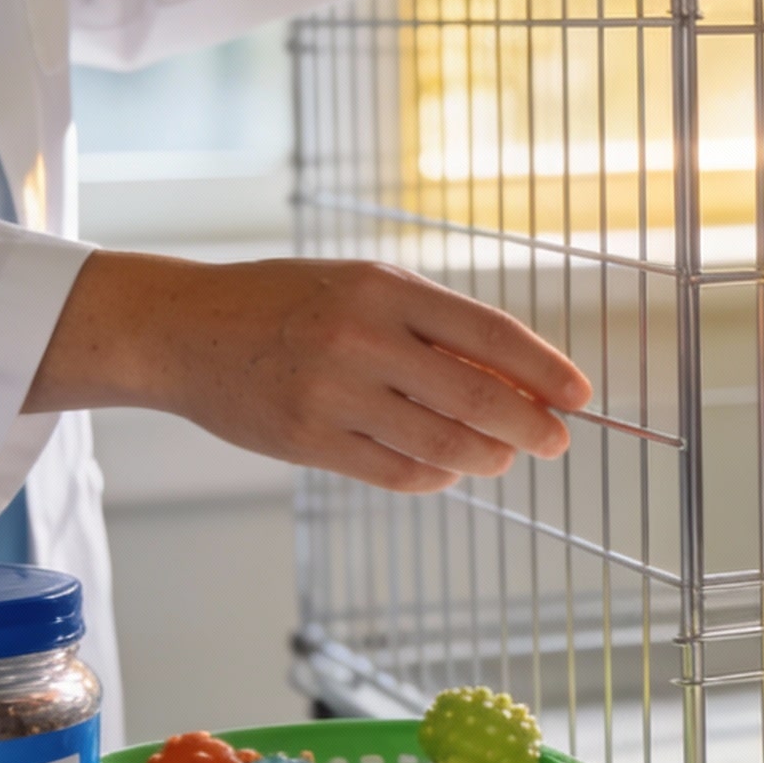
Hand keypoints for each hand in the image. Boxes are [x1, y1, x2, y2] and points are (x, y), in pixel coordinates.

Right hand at [26, 252, 593, 492]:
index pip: (490, 334)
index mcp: (386, 287)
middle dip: (532, 426)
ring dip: (488, 457)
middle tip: (556, 441)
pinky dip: (438, 475)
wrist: (183, 329)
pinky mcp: (307, 440)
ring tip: (503, 456)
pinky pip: (398, 472)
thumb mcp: (363, 288)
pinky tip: (449, 467)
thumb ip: (433, 327)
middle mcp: (363, 337)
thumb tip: (520, 379)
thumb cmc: (287, 304)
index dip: (545, 370)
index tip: (580, 396)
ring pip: (443, 444)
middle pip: (477, 397)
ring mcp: (333, 392)